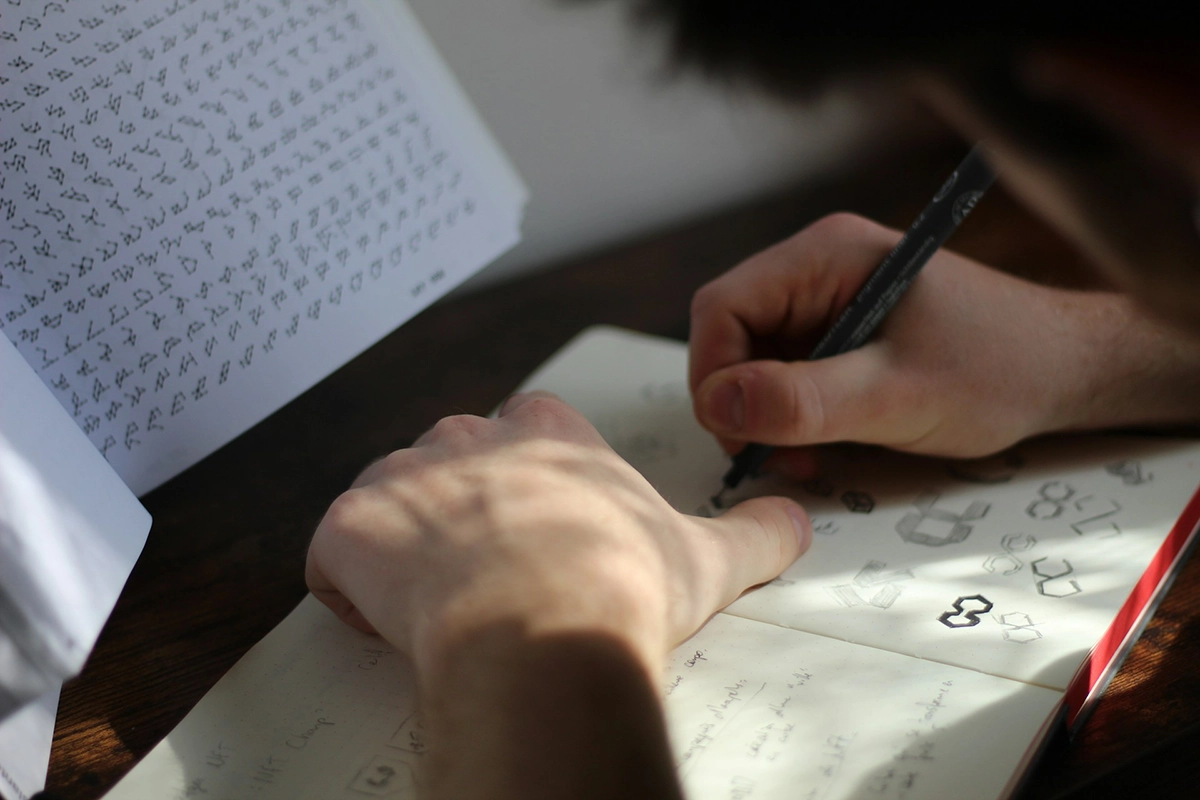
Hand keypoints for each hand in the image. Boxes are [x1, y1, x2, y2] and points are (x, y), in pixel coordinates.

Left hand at [306, 391, 810, 676]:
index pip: (520, 434)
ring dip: (403, 548)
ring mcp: (400, 476)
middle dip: (459, 513)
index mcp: (544, 433)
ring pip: (388, 503)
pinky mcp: (347, 525)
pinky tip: (396, 625)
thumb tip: (794, 519)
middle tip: (490, 576)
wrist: (546, 625)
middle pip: (447, 465)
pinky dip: (352, 591)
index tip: (536, 531)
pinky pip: (333, 555)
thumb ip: (754, 529)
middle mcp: (466, 437)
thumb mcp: (706, 554)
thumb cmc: (619, 583)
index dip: (523, 487)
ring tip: (444, 606)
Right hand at [689, 212, 1199, 467]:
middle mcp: (816, 270)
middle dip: (740, 402)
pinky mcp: (839, 335)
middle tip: (776, 455)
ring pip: (753, 361)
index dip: (714, 374)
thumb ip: (803, 400)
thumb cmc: (998, 369)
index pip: (721, 307)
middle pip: (730, 335)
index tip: (739, 435)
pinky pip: (786, 374)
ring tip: (807, 456)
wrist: (1066, 371)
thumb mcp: (896, 394)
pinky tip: (823, 444)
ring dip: (766, 416)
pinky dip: (791, 416)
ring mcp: (826, 302)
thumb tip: (716, 405)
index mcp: (824, 256)